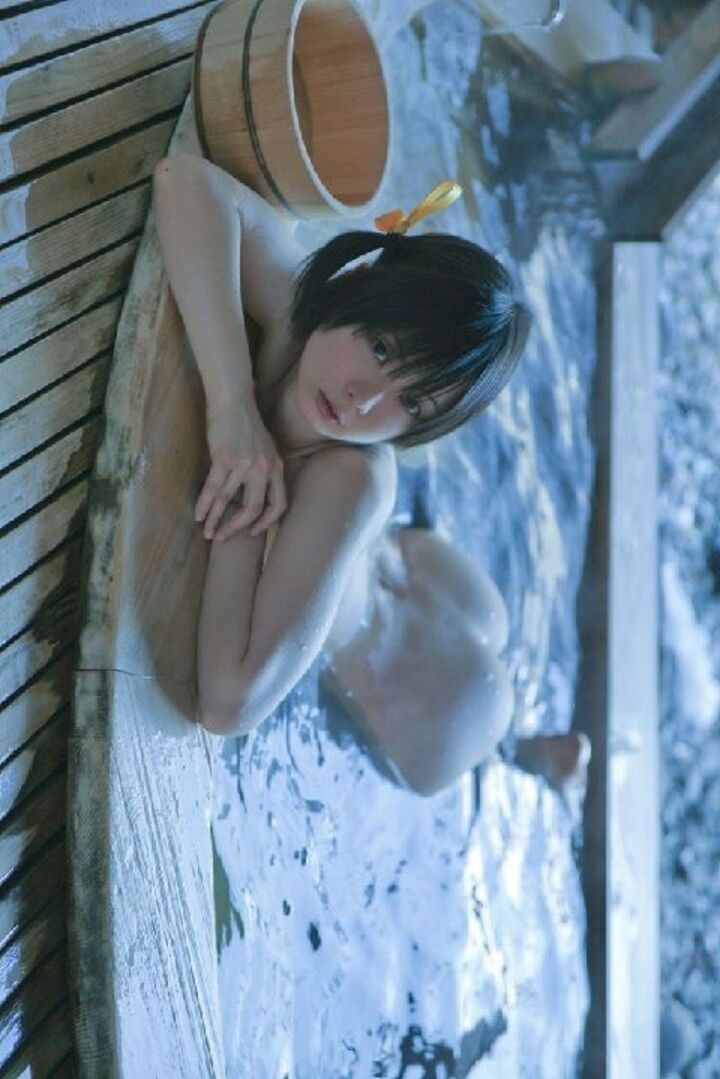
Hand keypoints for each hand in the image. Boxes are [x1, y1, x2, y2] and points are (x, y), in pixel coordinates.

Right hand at [195, 394, 286, 540]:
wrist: (233, 400)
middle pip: (254, 508)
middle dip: (237, 528)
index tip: (254, 532)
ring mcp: (244, 463)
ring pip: (228, 500)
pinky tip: (199, 515)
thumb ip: (264, 472)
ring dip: (216, 520)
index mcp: (276, 467)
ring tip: (208, 532)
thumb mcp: (265, 449)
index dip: (267, 522)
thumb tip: (256, 496)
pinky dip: (205, 504)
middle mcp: (263, 468)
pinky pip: (213, 488)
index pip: (279, 504)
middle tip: (224, 538)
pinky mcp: (224, 458)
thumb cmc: (246, 425)